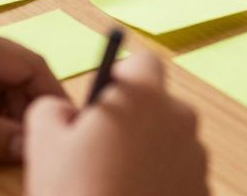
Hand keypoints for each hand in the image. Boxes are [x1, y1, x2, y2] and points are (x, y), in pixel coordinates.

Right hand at [25, 52, 207, 195]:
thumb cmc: (76, 195)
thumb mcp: (43, 145)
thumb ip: (51, 109)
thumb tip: (65, 111)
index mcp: (144, 98)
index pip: (143, 63)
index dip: (120, 78)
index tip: (102, 103)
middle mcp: (180, 121)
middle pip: (158, 105)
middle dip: (132, 122)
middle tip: (98, 152)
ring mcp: (197, 160)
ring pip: (168, 143)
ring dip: (146, 155)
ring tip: (112, 186)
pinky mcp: (202, 193)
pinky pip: (178, 176)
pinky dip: (160, 185)